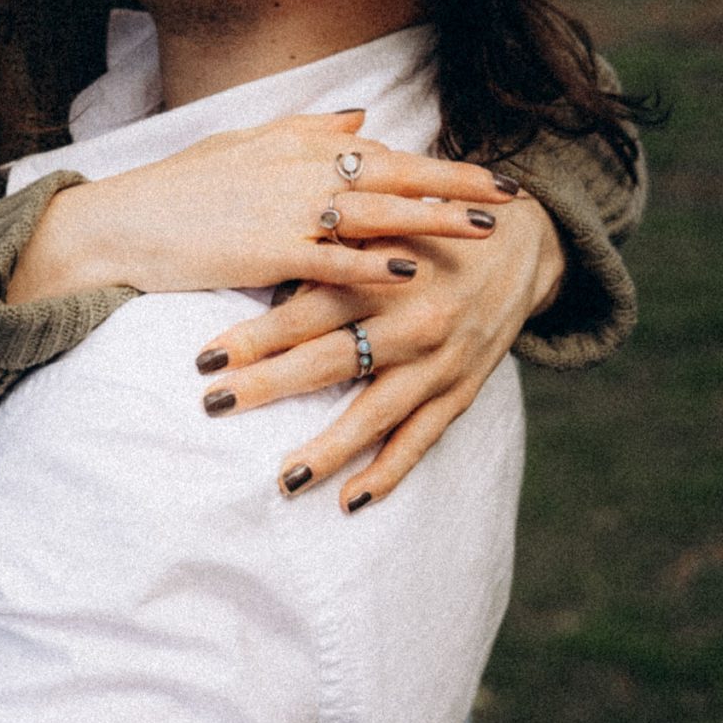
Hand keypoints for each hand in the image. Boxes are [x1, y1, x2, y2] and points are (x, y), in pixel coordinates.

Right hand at [5, 111, 518, 302]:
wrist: (124, 221)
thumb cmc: (182, 187)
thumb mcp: (247, 142)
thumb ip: (308, 128)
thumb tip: (361, 116)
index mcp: (300, 141)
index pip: (386, 152)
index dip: (440, 166)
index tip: (487, 176)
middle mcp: (301, 166)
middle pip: (397, 174)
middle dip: (457, 185)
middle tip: (511, 197)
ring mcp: (287, 207)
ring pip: (378, 211)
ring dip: (434, 220)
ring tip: (483, 231)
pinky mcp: (268, 248)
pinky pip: (333, 256)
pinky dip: (373, 262)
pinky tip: (411, 270)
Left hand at [190, 193, 563, 510]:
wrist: (518, 243)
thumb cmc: (428, 229)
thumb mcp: (382, 223)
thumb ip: (330, 248)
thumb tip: (263, 269)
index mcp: (383, 274)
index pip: (305, 312)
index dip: (253, 338)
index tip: (204, 360)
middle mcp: (411, 320)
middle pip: (329, 362)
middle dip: (268, 387)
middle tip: (214, 408)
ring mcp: (439, 360)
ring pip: (376, 413)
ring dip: (327, 449)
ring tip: (283, 480)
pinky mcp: (462, 389)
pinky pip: (422, 438)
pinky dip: (389, 471)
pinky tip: (350, 499)